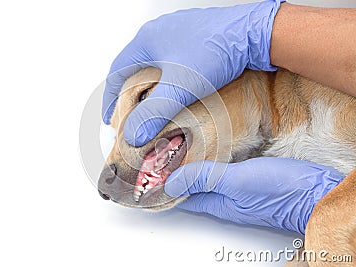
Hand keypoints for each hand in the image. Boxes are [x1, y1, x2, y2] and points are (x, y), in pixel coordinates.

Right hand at [103, 0, 283, 145]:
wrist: (255, 33)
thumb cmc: (217, 51)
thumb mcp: (180, 86)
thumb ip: (155, 112)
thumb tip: (133, 135)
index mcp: (147, 40)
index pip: (117, 72)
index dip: (111, 97)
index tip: (110, 117)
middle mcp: (160, 33)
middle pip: (134, 68)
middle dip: (130, 94)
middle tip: (131, 115)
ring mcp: (179, 33)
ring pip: (155, 65)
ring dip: (150, 86)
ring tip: (153, 106)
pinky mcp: (196, 39)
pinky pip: (173, 62)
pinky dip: (169, 80)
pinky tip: (178, 90)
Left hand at [164, 158, 343, 233]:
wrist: (317, 191)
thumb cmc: (282, 191)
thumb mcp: (239, 181)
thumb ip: (205, 178)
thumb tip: (171, 181)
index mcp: (215, 201)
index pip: (178, 195)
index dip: (161, 183)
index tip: (147, 168)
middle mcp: (221, 196)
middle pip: (188, 184)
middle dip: (172, 170)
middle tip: (158, 149)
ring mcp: (234, 187)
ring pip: (203, 175)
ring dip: (189, 163)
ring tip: (176, 144)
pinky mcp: (246, 177)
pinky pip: (220, 169)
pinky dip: (209, 158)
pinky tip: (207, 145)